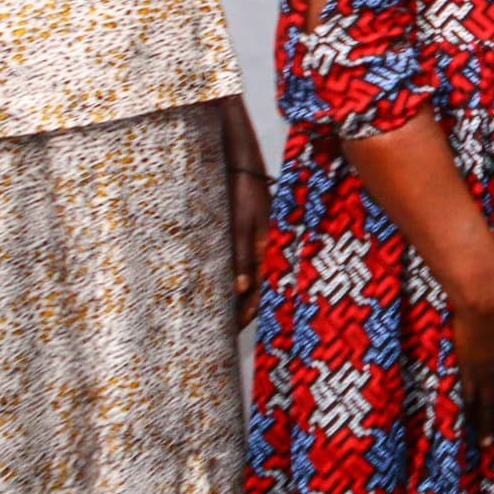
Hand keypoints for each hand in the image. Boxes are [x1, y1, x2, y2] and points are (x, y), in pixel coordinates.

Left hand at [228, 169, 270, 329]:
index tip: (234, 330)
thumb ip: (242, 256)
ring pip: (251, 274)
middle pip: (257, 285)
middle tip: (227, 327)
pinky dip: (238, 274)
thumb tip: (240, 289)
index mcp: (268, 249)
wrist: (243, 163)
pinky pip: (245, 260)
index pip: (260, 290)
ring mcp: (259, 240)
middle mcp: (266, 248)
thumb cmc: (243, 191)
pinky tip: (228, 279)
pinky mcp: (251, 231)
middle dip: (244, 306)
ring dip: (240, 292)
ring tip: (225, 310)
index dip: (248, 312)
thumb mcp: (240, 225)